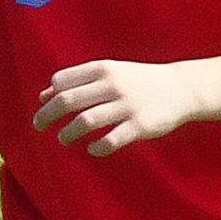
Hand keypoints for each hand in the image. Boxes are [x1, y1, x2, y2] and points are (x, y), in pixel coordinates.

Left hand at [34, 56, 200, 155]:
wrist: (182, 87)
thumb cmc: (139, 81)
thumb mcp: (110, 73)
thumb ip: (78, 82)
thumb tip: (43, 96)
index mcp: (103, 69)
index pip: (62, 81)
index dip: (49, 96)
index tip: (45, 108)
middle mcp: (113, 85)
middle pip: (67, 101)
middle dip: (47, 116)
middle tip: (38, 126)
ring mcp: (127, 105)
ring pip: (85, 122)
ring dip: (67, 133)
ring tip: (63, 139)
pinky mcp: (140, 126)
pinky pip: (110, 141)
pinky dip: (96, 148)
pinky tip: (93, 149)